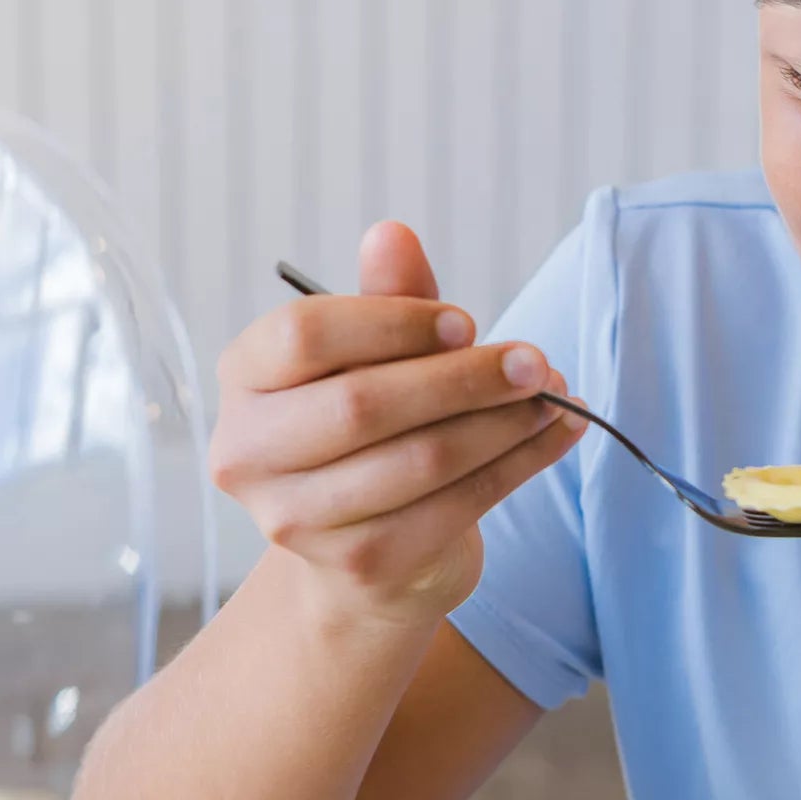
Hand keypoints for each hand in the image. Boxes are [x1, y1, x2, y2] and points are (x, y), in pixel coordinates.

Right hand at [208, 221, 584, 622]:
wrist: (364, 559)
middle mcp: (251, 455)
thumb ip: (384, 299)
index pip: (306, 336)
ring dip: (503, 425)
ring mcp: (300, 521)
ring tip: (554, 396)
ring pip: (420, 460)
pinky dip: (518, 467)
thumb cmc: (367, 436)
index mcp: (244, 381)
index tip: (466, 323)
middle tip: (532, 362)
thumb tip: (393, 235)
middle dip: (463, 378)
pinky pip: (456, 507)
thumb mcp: (373, 358)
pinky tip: (556, 436)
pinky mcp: (361, 564)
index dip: (394, 322)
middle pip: (365, 405)